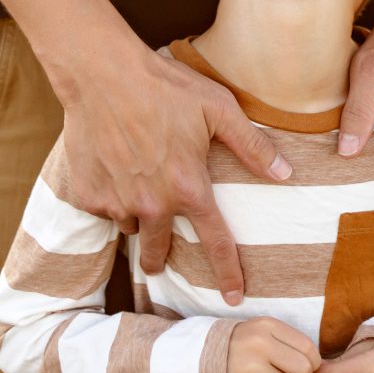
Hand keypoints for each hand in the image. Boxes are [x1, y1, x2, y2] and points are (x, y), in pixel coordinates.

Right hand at [59, 37, 292, 306]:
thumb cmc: (165, 86)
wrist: (102, 74)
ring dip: (137, 214)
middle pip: (160, 252)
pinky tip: (112, 165)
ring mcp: (117, 203)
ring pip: (131, 225)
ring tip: (136, 180)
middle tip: (162, 257)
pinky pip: (103, 209)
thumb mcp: (218, 108)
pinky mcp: (87, 196)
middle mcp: (153, 204)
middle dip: (162, 259)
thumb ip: (252, 146)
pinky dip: (109, 195)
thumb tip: (286, 174)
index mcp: (189, 187)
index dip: (229, 273)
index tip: (236, 298)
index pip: (216, 242)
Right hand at [224, 317, 321, 372]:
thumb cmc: (244, 347)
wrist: (203, 359)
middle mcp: (258, 344)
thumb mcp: (263, 331)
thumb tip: (319, 367)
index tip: (303, 368)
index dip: (313, 363)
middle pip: (303, 371)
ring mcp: (249, 368)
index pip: (308, 348)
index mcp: (267, 325)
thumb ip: (290, 342)